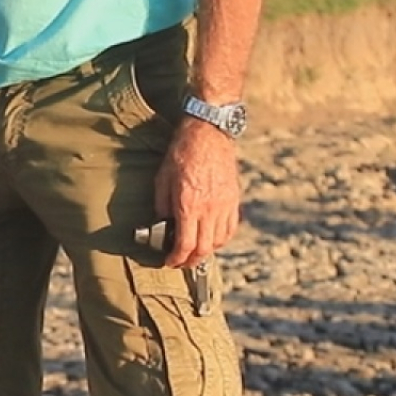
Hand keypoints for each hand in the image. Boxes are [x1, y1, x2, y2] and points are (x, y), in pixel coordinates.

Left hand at [153, 118, 241, 268]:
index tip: (169, 261)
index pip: (185, 244)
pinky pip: (231, 228)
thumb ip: (162, 205)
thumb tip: (162, 223)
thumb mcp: (162, 179)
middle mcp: (210, 209)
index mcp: (189, 205)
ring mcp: (225, 206)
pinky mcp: (234, 200)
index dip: (176, 258)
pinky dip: (221, 238)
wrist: (208, 133)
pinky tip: (212, 238)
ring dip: (206, 251)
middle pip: (204, 248)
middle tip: (180, 262)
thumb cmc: (181, 153)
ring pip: (219, 241)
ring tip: (194, 251)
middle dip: (190, 260)